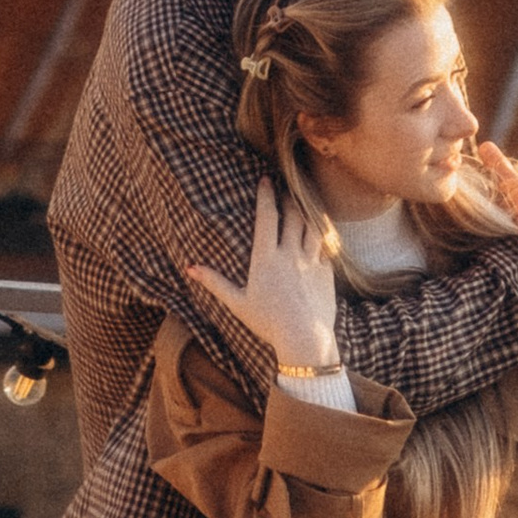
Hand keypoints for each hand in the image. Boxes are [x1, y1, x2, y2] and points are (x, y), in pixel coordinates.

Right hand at [187, 183, 339, 369]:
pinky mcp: (327, 272)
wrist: (305, 338)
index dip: (266, 195)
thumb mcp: (237, 303)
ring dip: (308, 211)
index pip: (266, 216)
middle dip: (289, 198)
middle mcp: (290, 253)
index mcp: (266, 257)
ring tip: (304, 204)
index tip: (265, 180)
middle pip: (293, 215)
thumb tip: (190, 268)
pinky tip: (321, 231)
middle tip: (286, 188)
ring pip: (312, 226)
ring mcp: (311, 261)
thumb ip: (215, 282)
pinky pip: (326, 246)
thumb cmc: (268, 323)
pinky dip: (323, 234)